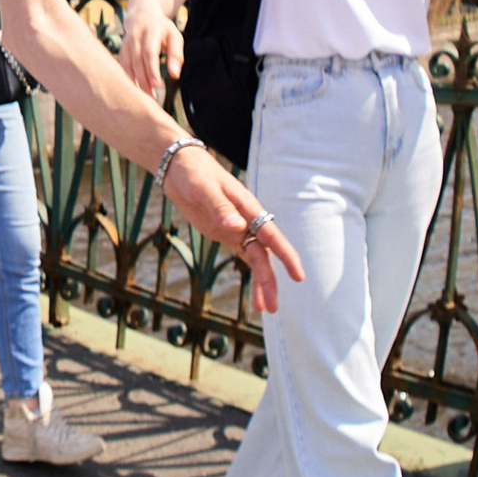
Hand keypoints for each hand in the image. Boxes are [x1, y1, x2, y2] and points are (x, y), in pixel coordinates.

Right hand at [120, 2, 180, 94]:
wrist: (141, 15)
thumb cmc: (163, 29)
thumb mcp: (174, 36)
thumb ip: (176, 55)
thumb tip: (175, 75)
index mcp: (151, 31)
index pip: (149, 52)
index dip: (151, 69)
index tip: (156, 85)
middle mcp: (135, 36)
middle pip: (137, 61)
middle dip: (144, 80)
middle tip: (152, 98)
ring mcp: (125, 43)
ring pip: (128, 65)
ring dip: (135, 82)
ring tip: (145, 97)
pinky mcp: (121, 50)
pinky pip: (121, 66)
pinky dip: (127, 78)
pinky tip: (134, 91)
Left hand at [159, 147, 303, 311]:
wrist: (179, 166)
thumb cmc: (194, 173)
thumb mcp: (202, 188)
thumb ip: (219, 206)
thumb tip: (236, 225)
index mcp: (248, 207)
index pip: (271, 234)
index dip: (285, 255)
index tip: (298, 275)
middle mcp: (248, 220)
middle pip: (265, 255)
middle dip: (270, 281)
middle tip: (272, 308)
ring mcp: (239, 228)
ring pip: (257, 260)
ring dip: (261, 284)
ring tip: (264, 310)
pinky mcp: (227, 234)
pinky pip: (245, 257)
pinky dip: (251, 276)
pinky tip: (256, 297)